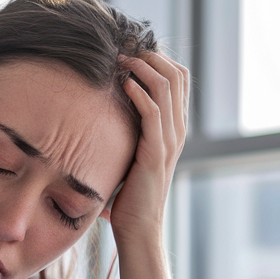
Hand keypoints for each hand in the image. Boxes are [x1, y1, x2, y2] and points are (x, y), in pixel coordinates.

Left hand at [105, 52, 188, 240]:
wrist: (139, 228)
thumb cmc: (129, 195)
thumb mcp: (130, 155)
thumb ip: (127, 134)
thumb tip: (100, 115)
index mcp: (174, 128)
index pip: (179, 79)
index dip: (158, 59)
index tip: (130, 52)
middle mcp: (177, 130)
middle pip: (177, 75)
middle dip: (150, 56)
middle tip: (123, 50)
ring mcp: (170, 140)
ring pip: (167, 87)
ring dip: (142, 68)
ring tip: (121, 61)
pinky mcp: (157, 152)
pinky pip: (153, 112)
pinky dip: (139, 93)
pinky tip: (123, 85)